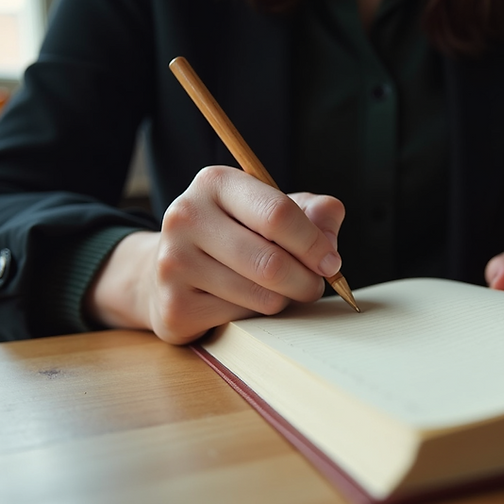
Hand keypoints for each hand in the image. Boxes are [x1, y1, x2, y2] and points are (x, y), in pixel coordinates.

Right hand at [85, 166, 344, 343]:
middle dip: (306, 281)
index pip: (278, 214)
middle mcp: (186, 217)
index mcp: (215, 183)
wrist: (173, 269)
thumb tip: (329, 235)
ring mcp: (174, 262)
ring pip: (260, 296)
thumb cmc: (237, 234)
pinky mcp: (174, 306)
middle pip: (271, 262)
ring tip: (279, 292)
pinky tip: (244, 303)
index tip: (330, 262)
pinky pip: (239, 320)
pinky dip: (255, 317)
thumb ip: (313, 212)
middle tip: (314, 286)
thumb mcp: (273, 210)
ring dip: (284, 300)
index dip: (314, 243)